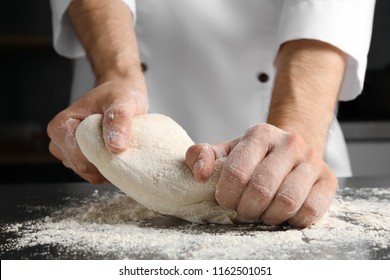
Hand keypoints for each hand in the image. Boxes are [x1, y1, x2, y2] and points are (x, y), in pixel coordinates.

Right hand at [47, 80, 147, 182]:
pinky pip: (95, 172)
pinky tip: (119, 152)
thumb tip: (116, 146)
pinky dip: (110, 166)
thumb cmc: (119, 94)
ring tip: (122, 146)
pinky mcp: (80, 157)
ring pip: (90, 173)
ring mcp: (69, 152)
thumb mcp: (122, 102)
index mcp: (61, 126)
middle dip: (107, 164)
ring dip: (110, 166)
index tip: (122, 148)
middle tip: (125, 145)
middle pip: (84, 169)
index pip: (80, 160)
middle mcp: (60, 141)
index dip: (105, 160)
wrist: (122, 92)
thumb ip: (119, 120)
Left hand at [186, 123, 337, 226]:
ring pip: (287, 202)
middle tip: (244, 210)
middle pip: (261, 190)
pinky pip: (310, 210)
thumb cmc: (255, 156)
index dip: (226, 195)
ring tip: (263, 212)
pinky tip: (283, 214)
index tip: (225, 200)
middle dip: (246, 209)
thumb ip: (202, 156)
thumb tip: (199, 174)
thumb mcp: (226, 151)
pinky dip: (292, 220)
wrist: (292, 150)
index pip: (237, 172)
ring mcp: (312, 160)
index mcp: (260, 134)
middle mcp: (289, 143)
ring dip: (268, 216)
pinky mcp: (328, 180)